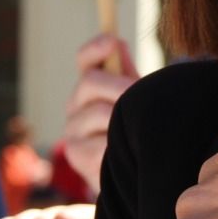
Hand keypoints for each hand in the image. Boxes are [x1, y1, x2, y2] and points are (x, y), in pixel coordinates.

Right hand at [62, 34, 139, 195]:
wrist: (135, 177)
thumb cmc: (138, 135)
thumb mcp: (137, 102)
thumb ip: (127, 74)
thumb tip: (117, 43)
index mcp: (91, 89)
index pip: (85, 61)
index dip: (95, 48)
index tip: (111, 41)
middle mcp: (75, 106)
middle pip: (89, 81)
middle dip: (120, 87)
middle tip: (145, 98)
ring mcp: (72, 130)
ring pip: (99, 113)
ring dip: (124, 121)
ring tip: (142, 131)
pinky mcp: (76, 155)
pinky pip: (99, 143)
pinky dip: (117, 147)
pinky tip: (128, 153)